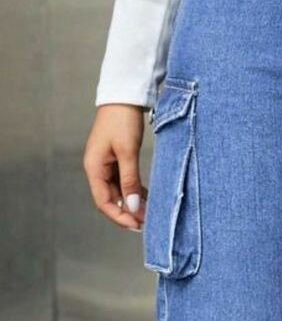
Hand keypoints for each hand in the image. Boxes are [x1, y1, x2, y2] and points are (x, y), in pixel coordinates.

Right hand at [83, 104, 147, 231]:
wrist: (124, 95)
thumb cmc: (122, 120)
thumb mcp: (127, 152)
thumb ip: (130, 181)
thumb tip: (131, 207)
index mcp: (93, 168)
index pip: (103, 202)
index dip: (119, 217)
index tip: (136, 225)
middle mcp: (97, 169)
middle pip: (110, 200)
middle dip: (128, 212)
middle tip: (147, 222)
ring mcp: (106, 164)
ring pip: (118, 192)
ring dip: (132, 203)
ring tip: (149, 213)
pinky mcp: (116, 159)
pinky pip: (124, 182)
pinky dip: (134, 191)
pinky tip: (147, 198)